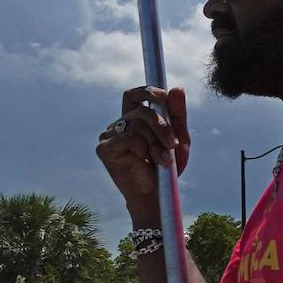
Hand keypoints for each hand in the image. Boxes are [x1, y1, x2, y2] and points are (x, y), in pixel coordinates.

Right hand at [95, 86, 189, 219]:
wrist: (156, 194)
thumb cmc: (166, 166)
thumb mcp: (178, 138)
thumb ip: (177, 114)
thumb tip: (177, 88)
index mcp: (136, 119)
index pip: (135, 94)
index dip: (148, 91)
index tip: (164, 97)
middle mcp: (121, 124)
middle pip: (142, 111)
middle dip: (162, 126)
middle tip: (173, 143)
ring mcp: (110, 135)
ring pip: (137, 124)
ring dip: (157, 143)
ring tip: (163, 160)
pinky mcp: (104, 148)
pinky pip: (128, 137)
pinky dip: (143, 148)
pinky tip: (146, 161)